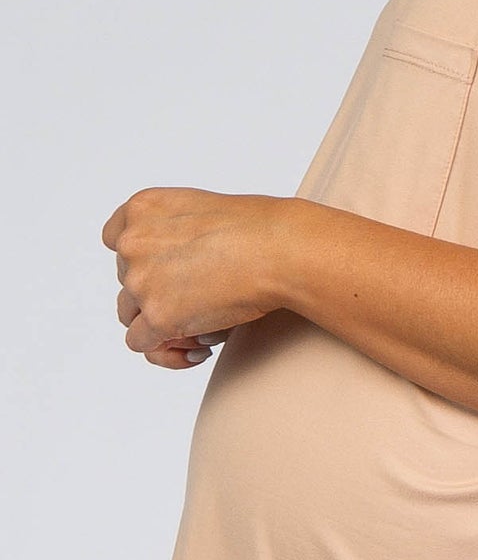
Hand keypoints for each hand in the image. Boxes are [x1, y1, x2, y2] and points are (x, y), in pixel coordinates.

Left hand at [102, 187, 289, 369]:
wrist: (280, 249)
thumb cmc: (260, 227)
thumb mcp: (202, 209)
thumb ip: (174, 230)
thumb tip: (173, 268)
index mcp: (142, 208)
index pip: (115, 239)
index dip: (140, 259)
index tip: (164, 270)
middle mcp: (133, 242)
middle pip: (127, 279)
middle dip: (158, 293)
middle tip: (199, 302)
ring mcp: (141, 281)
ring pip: (130, 314)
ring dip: (159, 323)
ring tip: (200, 330)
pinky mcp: (158, 318)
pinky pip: (142, 343)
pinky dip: (167, 351)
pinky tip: (199, 349)